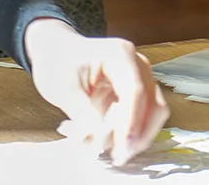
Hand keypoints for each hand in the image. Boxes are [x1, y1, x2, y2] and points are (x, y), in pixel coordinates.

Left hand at [24, 18, 168, 165]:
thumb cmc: (57, 62)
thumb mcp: (63, 86)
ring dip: (131, 137)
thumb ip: (82, 111)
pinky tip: (97, 136)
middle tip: (117, 156)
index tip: (123, 145)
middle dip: (136, 134)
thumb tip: (99, 136)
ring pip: (152, 116)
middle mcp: (138, 66)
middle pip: (153, 106)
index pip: (135, 91)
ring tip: (99, 146)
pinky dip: (124, 132)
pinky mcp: (137, 95)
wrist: (55, 51)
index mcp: (120, 54)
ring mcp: (141, 79)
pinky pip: (141, 118)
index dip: (131, 121)